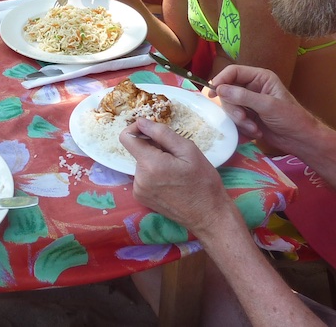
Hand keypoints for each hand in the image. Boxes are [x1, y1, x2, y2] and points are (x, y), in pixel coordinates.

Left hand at [120, 118, 231, 234]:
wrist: (209, 215)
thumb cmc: (203, 182)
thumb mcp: (189, 151)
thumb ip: (162, 133)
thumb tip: (140, 121)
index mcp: (150, 164)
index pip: (126, 137)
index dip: (136, 129)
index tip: (151, 130)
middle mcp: (139, 178)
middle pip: (137, 151)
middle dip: (152, 148)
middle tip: (175, 156)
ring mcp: (138, 190)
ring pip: (141, 164)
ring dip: (154, 161)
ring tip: (175, 170)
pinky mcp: (141, 198)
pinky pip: (142, 177)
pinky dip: (153, 174)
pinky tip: (171, 180)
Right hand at [211, 65, 317, 152]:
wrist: (300, 140)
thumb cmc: (290, 118)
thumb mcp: (267, 105)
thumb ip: (243, 96)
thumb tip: (220, 89)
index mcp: (260, 77)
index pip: (233, 72)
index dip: (221, 79)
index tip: (212, 92)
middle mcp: (252, 87)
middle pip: (227, 90)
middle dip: (233, 107)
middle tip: (243, 118)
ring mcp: (248, 102)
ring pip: (229, 106)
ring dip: (239, 119)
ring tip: (254, 127)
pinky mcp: (247, 115)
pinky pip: (234, 118)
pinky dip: (242, 126)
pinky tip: (255, 131)